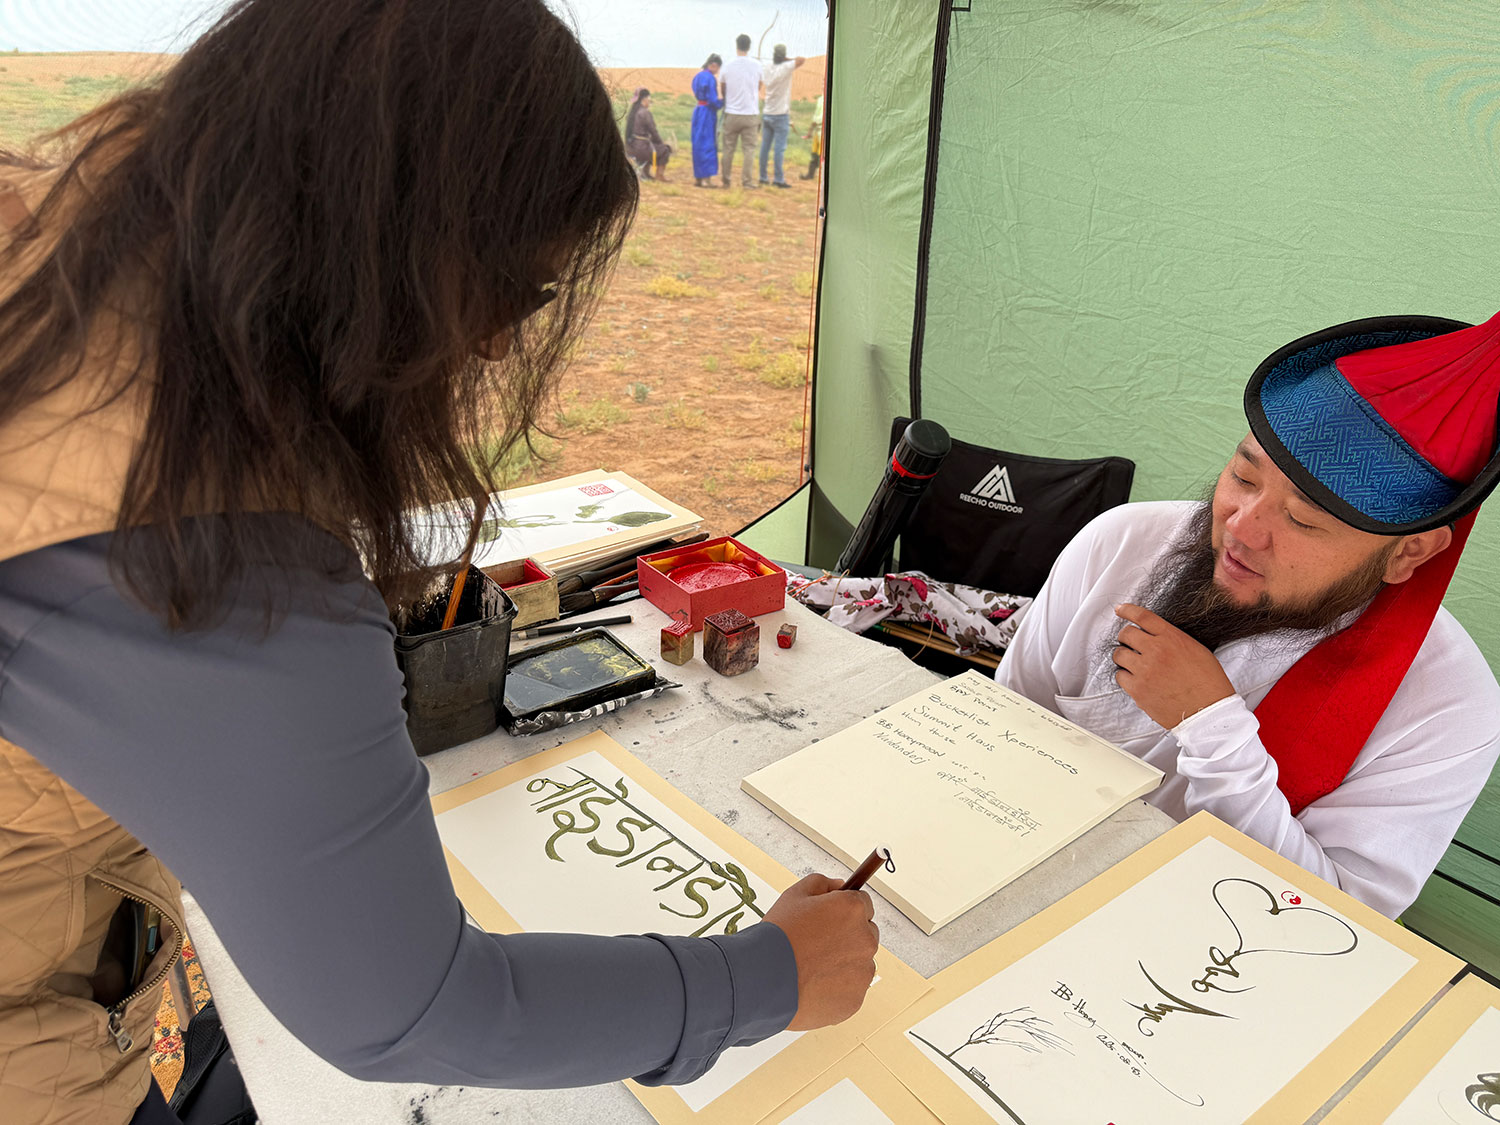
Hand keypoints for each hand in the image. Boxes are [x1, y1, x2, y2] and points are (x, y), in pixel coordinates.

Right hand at [762, 873, 877, 1029]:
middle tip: (817, 944)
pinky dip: (836, 988)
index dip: (844, 910)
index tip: (829, 919)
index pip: (863, 904)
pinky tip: (812, 985)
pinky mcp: (855, 1000)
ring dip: (843, 963)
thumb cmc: (778, 935)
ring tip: (811, 968)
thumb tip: (841, 885)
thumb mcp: (794, 895)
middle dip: (847, 936)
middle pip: (865, 933)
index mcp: (853, 910)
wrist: (763, 979)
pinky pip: (850, 989)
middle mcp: (866, 939)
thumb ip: (821, 884)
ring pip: (858, 963)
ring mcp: (863, 972)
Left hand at [1112, 604, 1235, 728]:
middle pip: (1126, 633)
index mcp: (1172, 638)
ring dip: (1125, 657)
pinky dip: (1126, 676)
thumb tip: (1154, 635)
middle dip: (1126, 637)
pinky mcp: (1138, 690)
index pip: (1143, 616)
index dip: (1128, 610)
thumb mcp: (1196, 650)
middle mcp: (1156, 651)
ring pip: (1119, 654)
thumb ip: (1173, 639)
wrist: (1208, 712)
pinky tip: (1137, 679)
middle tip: (1130, 644)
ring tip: (1136, 663)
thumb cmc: (1208, 683)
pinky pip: (1120, 676)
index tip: (1121, 610)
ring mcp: (1145, 671)